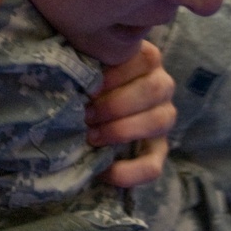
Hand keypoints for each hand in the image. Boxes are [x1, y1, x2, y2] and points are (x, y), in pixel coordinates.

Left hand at [86, 40, 175, 187]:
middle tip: (85, 113)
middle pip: (155, 89)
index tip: (89, 86)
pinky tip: (102, 170)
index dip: (117, 74)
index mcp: (145, 61)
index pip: (147, 58)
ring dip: (121, 130)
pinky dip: (127, 172)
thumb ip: (84, 62)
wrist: (85, 114)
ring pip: (159, 121)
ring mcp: (163, 118)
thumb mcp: (85, 68)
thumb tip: (67, 67)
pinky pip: (153, 166)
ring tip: (91, 136)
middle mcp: (161, 86)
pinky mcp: (158, 151)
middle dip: (115, 104)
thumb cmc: (82, 82)